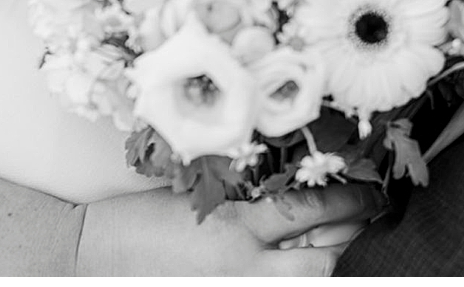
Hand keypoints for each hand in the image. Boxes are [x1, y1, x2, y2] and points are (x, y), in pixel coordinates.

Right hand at [77, 184, 383, 275]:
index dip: (348, 200)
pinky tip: (292, 264)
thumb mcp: (191, 191)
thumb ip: (240, 192)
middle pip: (322, 259)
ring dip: (323, 261)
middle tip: (357, 216)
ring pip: (308, 282)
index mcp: (234, 225)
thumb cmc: (135, 219)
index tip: (369, 190)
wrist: (94, 257)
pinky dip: (292, 276)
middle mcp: (244, 266)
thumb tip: (291, 185)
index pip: (309, 210)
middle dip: (343, 237)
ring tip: (327, 241)